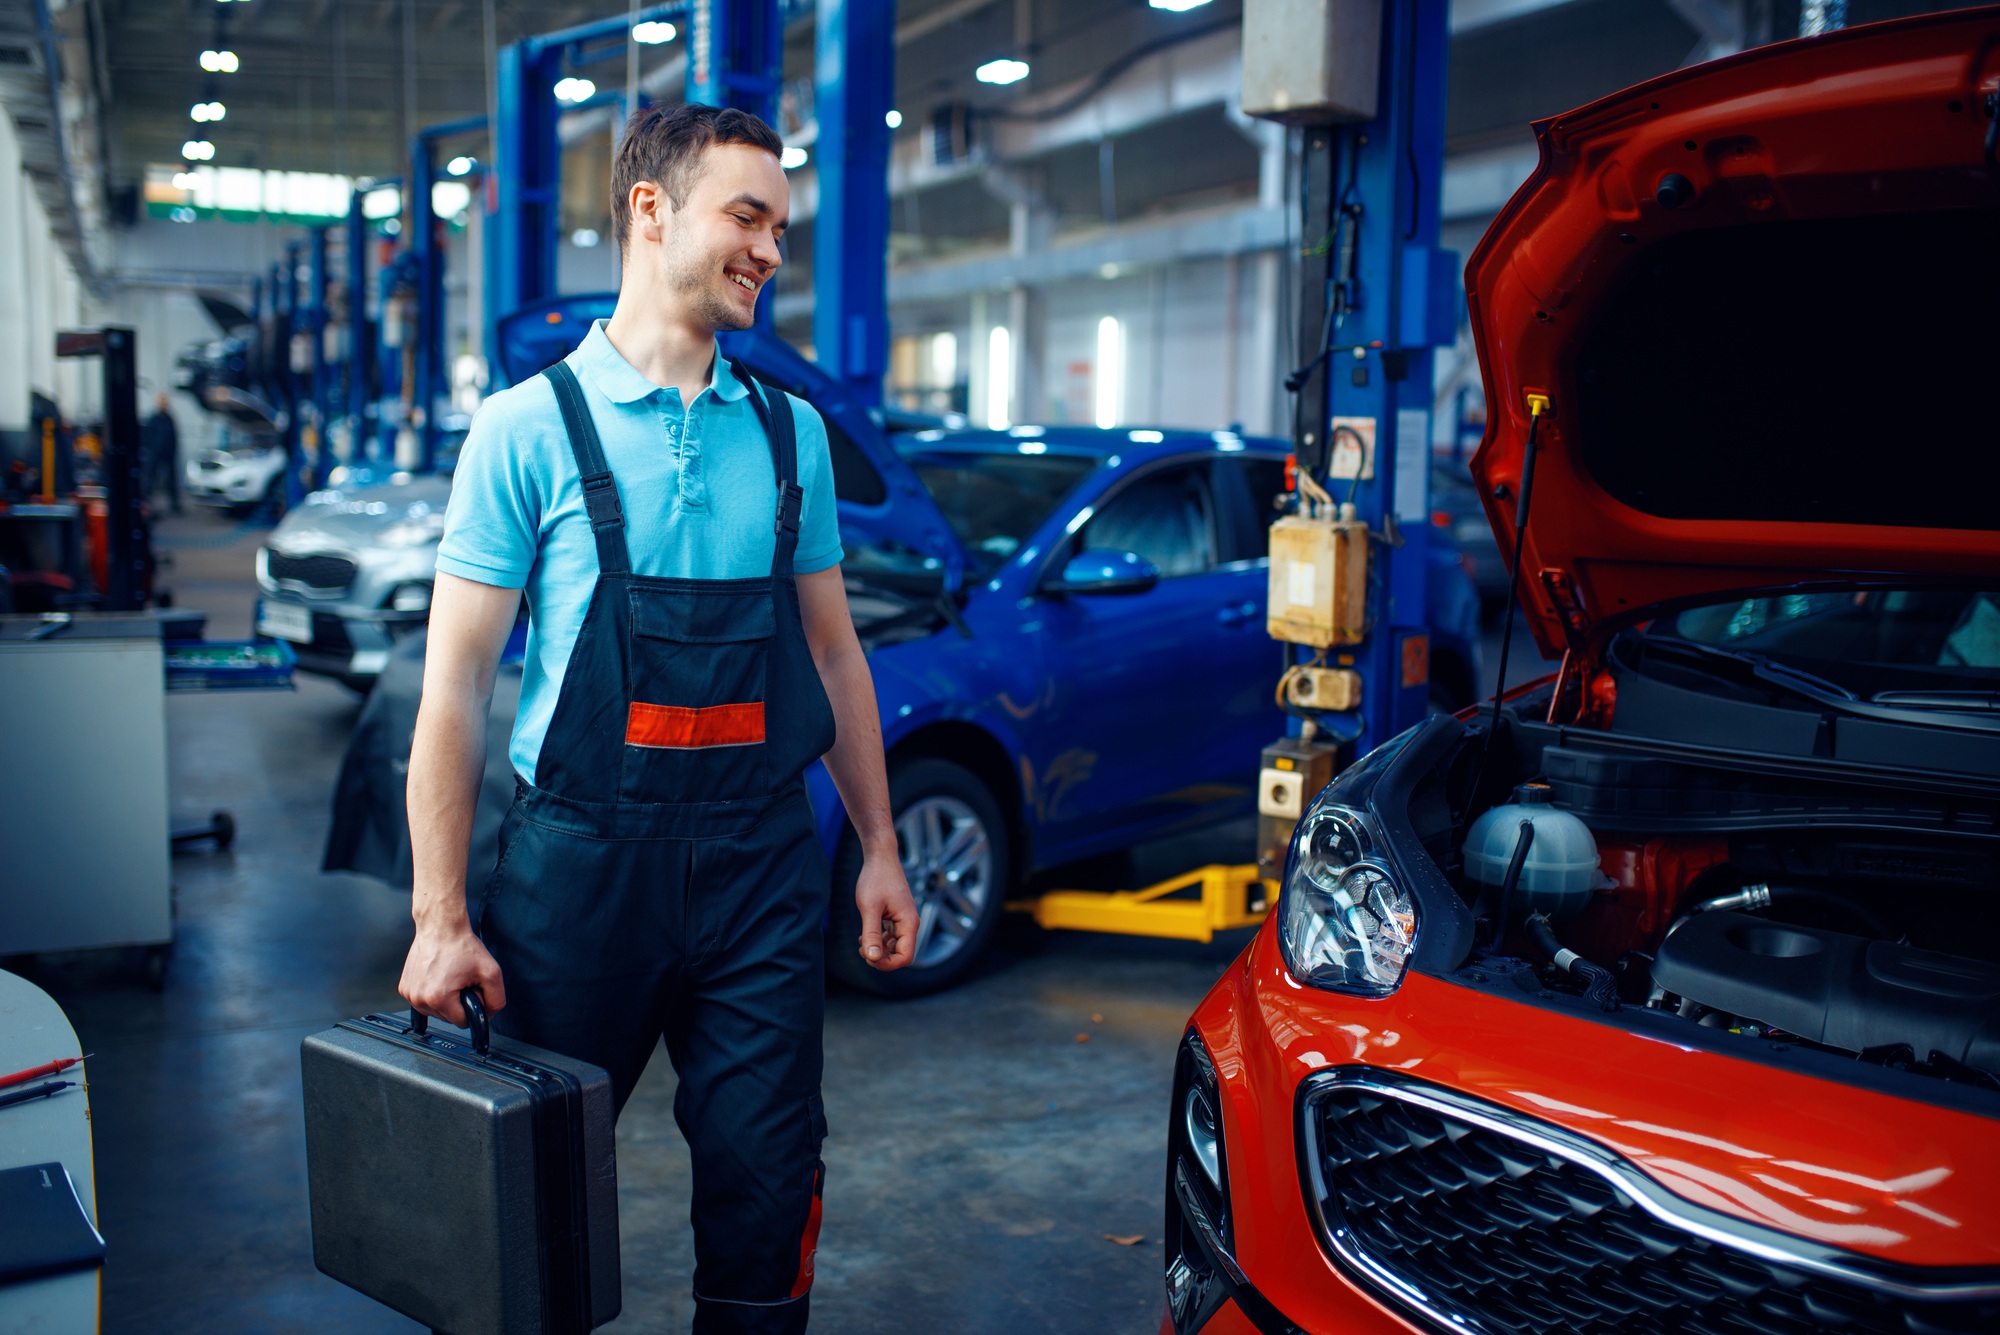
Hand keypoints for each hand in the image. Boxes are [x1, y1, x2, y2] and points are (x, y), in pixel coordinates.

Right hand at [399, 918, 506, 1025]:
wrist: (441, 927)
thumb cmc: (461, 946)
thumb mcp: (491, 973)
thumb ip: (496, 1000)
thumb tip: (489, 1015)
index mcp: (438, 998)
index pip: (462, 1022)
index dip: (472, 1007)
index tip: (472, 990)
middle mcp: (419, 998)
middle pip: (448, 1017)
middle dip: (459, 1003)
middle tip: (462, 980)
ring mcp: (409, 994)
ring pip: (435, 1011)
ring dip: (446, 1000)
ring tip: (451, 978)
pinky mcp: (404, 988)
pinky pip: (424, 1001)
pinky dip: (433, 993)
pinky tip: (439, 977)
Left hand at [854, 848, 918, 970]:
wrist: (880, 857)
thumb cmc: (876, 879)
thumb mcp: (869, 908)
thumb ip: (871, 934)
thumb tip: (873, 958)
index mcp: (909, 923)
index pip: (905, 957)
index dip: (888, 964)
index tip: (869, 958)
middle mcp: (910, 923)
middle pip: (901, 954)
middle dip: (882, 958)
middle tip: (862, 949)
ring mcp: (904, 920)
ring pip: (895, 946)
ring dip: (879, 950)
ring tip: (862, 942)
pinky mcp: (897, 916)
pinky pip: (892, 936)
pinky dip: (879, 940)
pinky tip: (865, 935)